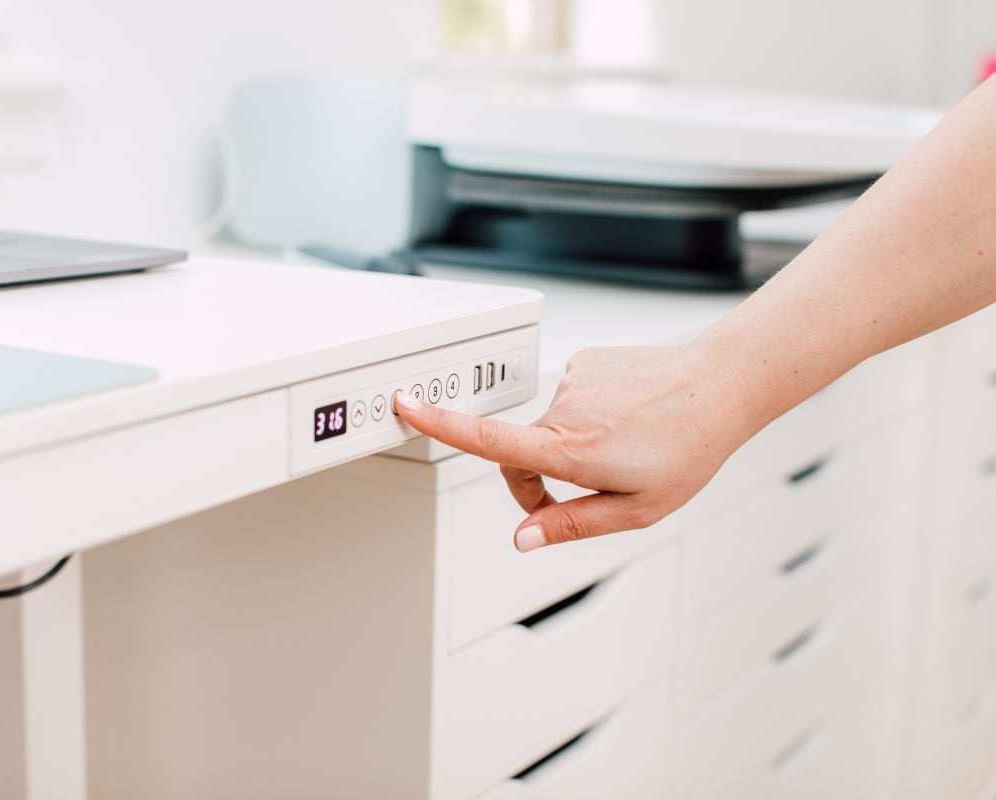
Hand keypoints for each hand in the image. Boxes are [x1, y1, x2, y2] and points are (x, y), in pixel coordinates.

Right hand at [394, 344, 754, 551]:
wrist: (719, 385)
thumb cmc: (687, 448)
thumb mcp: (636, 511)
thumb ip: (571, 524)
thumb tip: (524, 537)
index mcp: (573, 451)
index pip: (491, 444)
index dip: (441, 427)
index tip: (406, 406)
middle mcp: (566, 411)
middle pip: (519, 452)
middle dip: (534, 478)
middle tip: (572, 496)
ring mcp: (574, 382)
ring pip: (549, 426)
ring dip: (568, 443)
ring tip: (622, 446)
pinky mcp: (584, 362)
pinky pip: (570, 398)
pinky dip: (587, 414)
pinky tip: (625, 418)